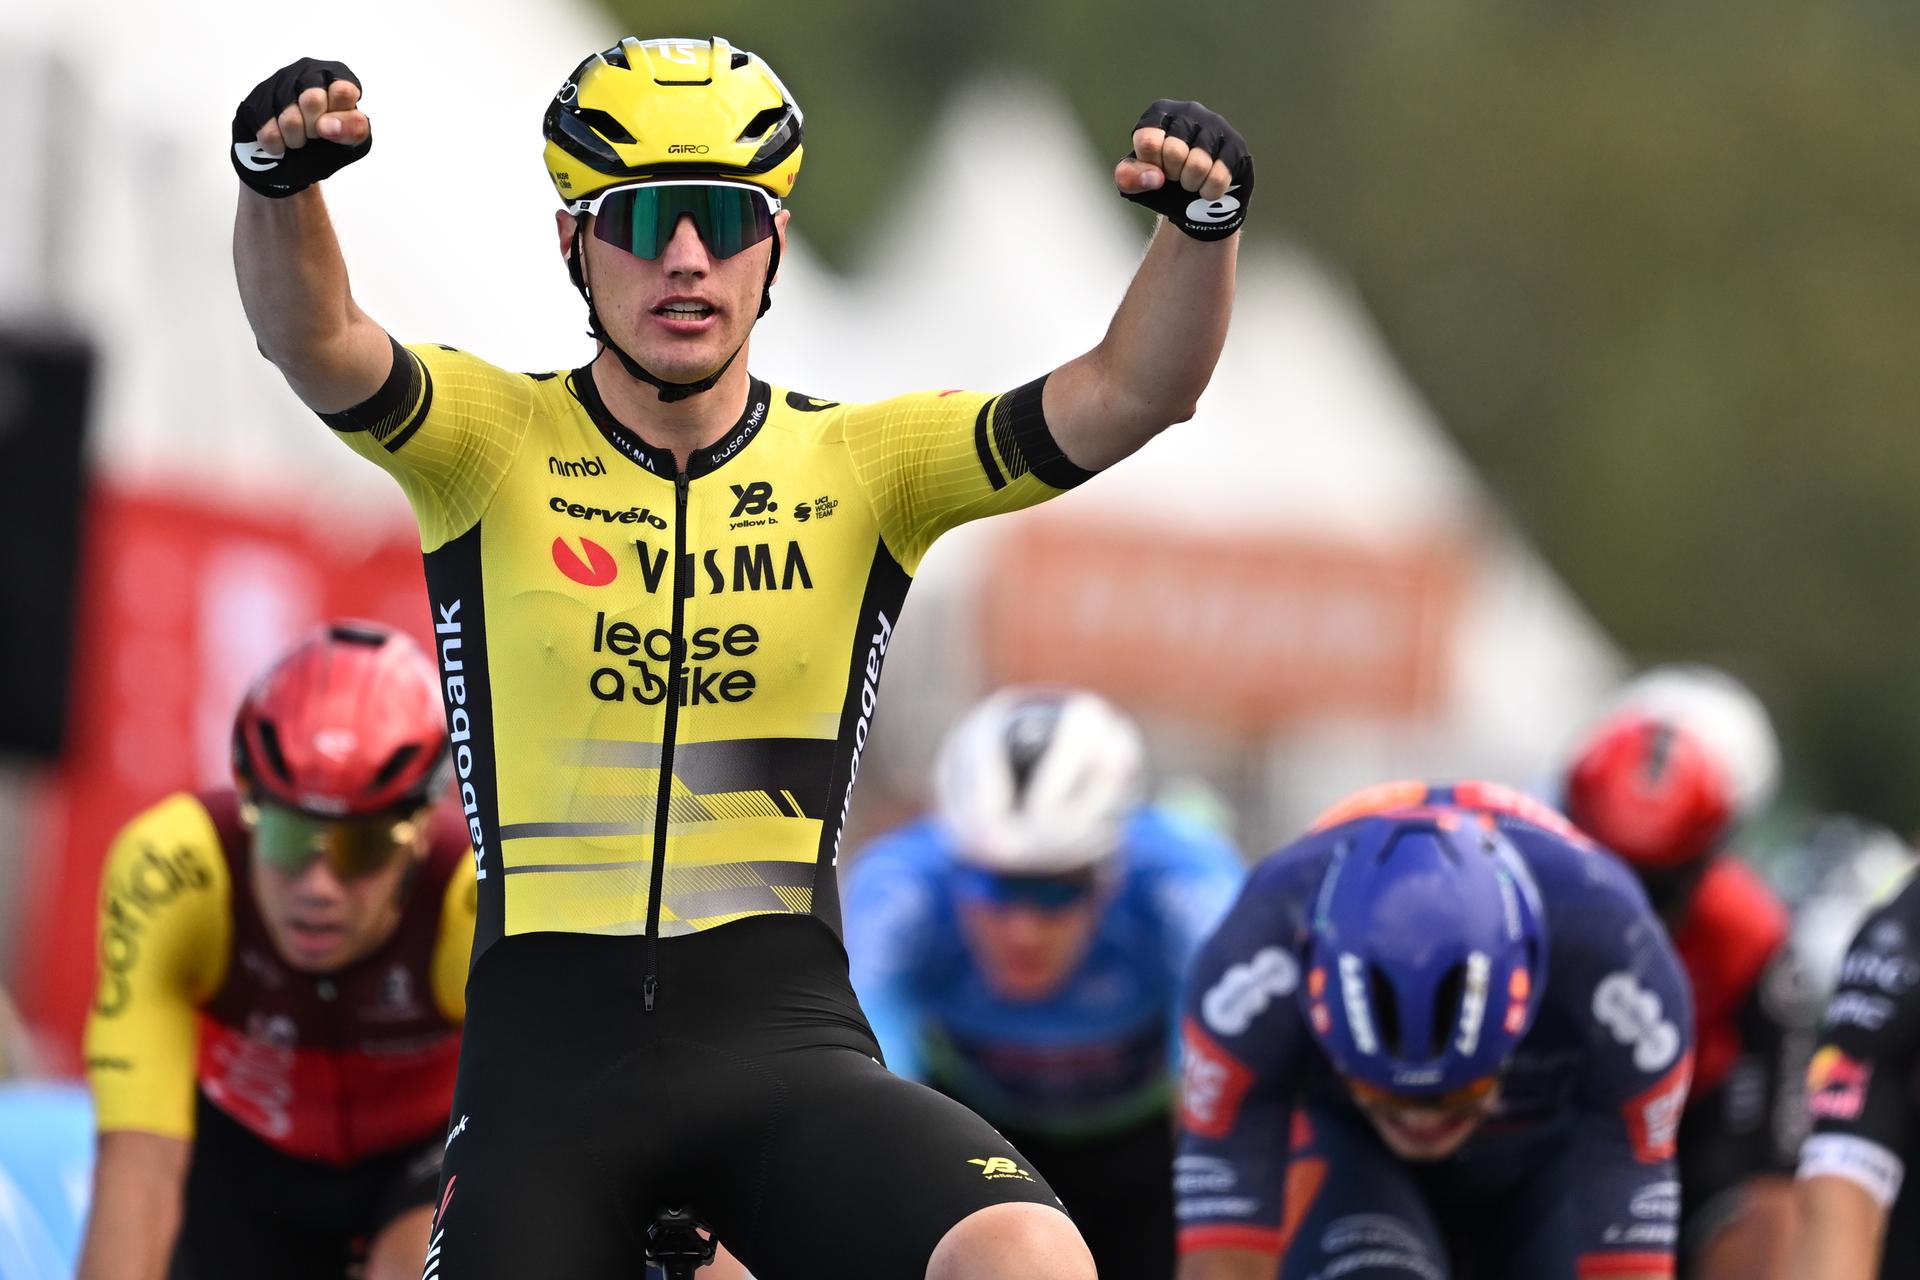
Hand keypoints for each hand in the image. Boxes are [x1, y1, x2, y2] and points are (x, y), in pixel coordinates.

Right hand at [231, 58, 371, 197]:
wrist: (293, 161)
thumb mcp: (354, 140)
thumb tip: (328, 126)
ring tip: (299, 139)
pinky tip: (282, 143)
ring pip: (289, 118)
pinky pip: (268, 131)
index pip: (343, 91)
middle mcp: (307, 71)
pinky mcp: (254, 101)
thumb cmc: (329, 143)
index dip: (339, 118)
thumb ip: (354, 129)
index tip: (335, 126)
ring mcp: (277, 83)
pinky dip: (279, 147)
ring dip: (297, 140)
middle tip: (316, 134)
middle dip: (316, 129)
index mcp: (337, 76)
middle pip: (313, 101)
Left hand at [1116, 100, 1252, 240]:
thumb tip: (1154, 178)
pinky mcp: (1237, 147)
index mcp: (1160, 113)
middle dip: (1172, 175)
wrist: (1196, 199)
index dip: (1150, 166)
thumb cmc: (1162, 182)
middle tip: (1176, 175)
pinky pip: (1219, 176)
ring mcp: (1217, 127)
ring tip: (1191, 181)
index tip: (1155, 167)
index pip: (1148, 141)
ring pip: (1199, 165)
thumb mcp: (1135, 181)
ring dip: (1190, 185)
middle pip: (1174, 152)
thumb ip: (1127, 177)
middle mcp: (1190, 111)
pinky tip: (1207, 188)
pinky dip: (1208, 192)